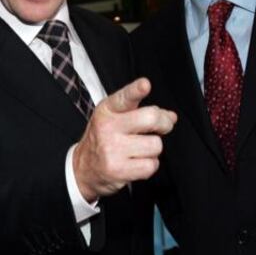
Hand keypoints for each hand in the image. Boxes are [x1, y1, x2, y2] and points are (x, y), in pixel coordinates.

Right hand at [72, 77, 176, 202]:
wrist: (84, 168)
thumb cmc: (104, 139)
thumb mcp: (115, 118)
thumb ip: (141, 112)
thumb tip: (171, 116)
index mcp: (108, 110)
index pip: (125, 98)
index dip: (136, 90)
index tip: (145, 84)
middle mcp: (108, 127)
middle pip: (151, 118)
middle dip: (164, 123)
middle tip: (162, 127)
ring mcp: (112, 149)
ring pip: (155, 145)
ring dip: (153, 149)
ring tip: (139, 150)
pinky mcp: (118, 170)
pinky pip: (151, 165)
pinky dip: (149, 165)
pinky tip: (136, 163)